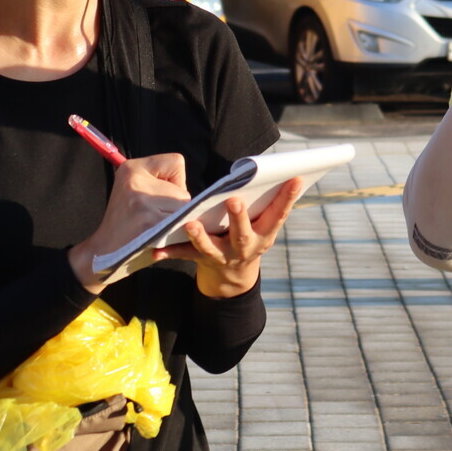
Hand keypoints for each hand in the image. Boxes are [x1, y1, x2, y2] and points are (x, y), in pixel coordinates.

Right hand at [69, 153, 192, 292]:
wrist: (104, 253)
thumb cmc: (128, 222)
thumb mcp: (136, 190)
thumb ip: (162, 182)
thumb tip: (207, 192)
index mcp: (131, 168)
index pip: (176, 162)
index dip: (174, 182)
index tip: (157, 196)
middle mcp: (136, 180)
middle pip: (183, 191)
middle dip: (176, 206)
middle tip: (154, 218)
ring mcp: (143, 201)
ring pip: (184, 209)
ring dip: (178, 221)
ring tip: (156, 228)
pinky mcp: (150, 222)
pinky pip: (181, 224)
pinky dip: (178, 233)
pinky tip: (160, 238)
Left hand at [154, 177, 303, 298]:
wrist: (234, 279)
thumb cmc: (250, 237)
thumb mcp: (264, 226)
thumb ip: (269, 205)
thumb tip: (285, 173)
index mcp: (264, 235)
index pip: (279, 215)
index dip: (289, 197)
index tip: (296, 178)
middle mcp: (245, 248)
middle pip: (243, 234)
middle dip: (239, 218)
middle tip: (234, 200)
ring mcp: (223, 257)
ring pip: (211, 247)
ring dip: (201, 236)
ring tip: (191, 224)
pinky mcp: (201, 261)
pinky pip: (184, 255)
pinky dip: (170, 252)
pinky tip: (156, 250)